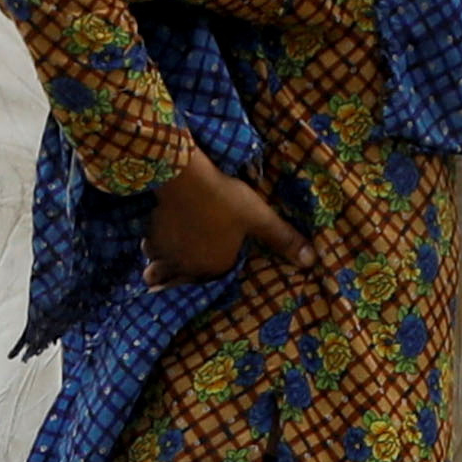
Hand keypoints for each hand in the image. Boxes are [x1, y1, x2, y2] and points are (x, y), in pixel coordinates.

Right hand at [144, 141, 301, 281]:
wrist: (187, 180)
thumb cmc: (227, 199)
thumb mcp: (260, 218)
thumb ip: (284, 239)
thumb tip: (313, 261)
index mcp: (217, 266)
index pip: (215, 276)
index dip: (213, 269)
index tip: (206, 268)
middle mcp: (190, 267)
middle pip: (181, 281)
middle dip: (178, 281)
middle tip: (171, 281)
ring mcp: (168, 254)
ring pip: (160, 269)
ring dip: (160, 268)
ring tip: (157, 268)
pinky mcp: (153, 235)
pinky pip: (149, 249)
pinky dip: (150, 248)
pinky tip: (149, 241)